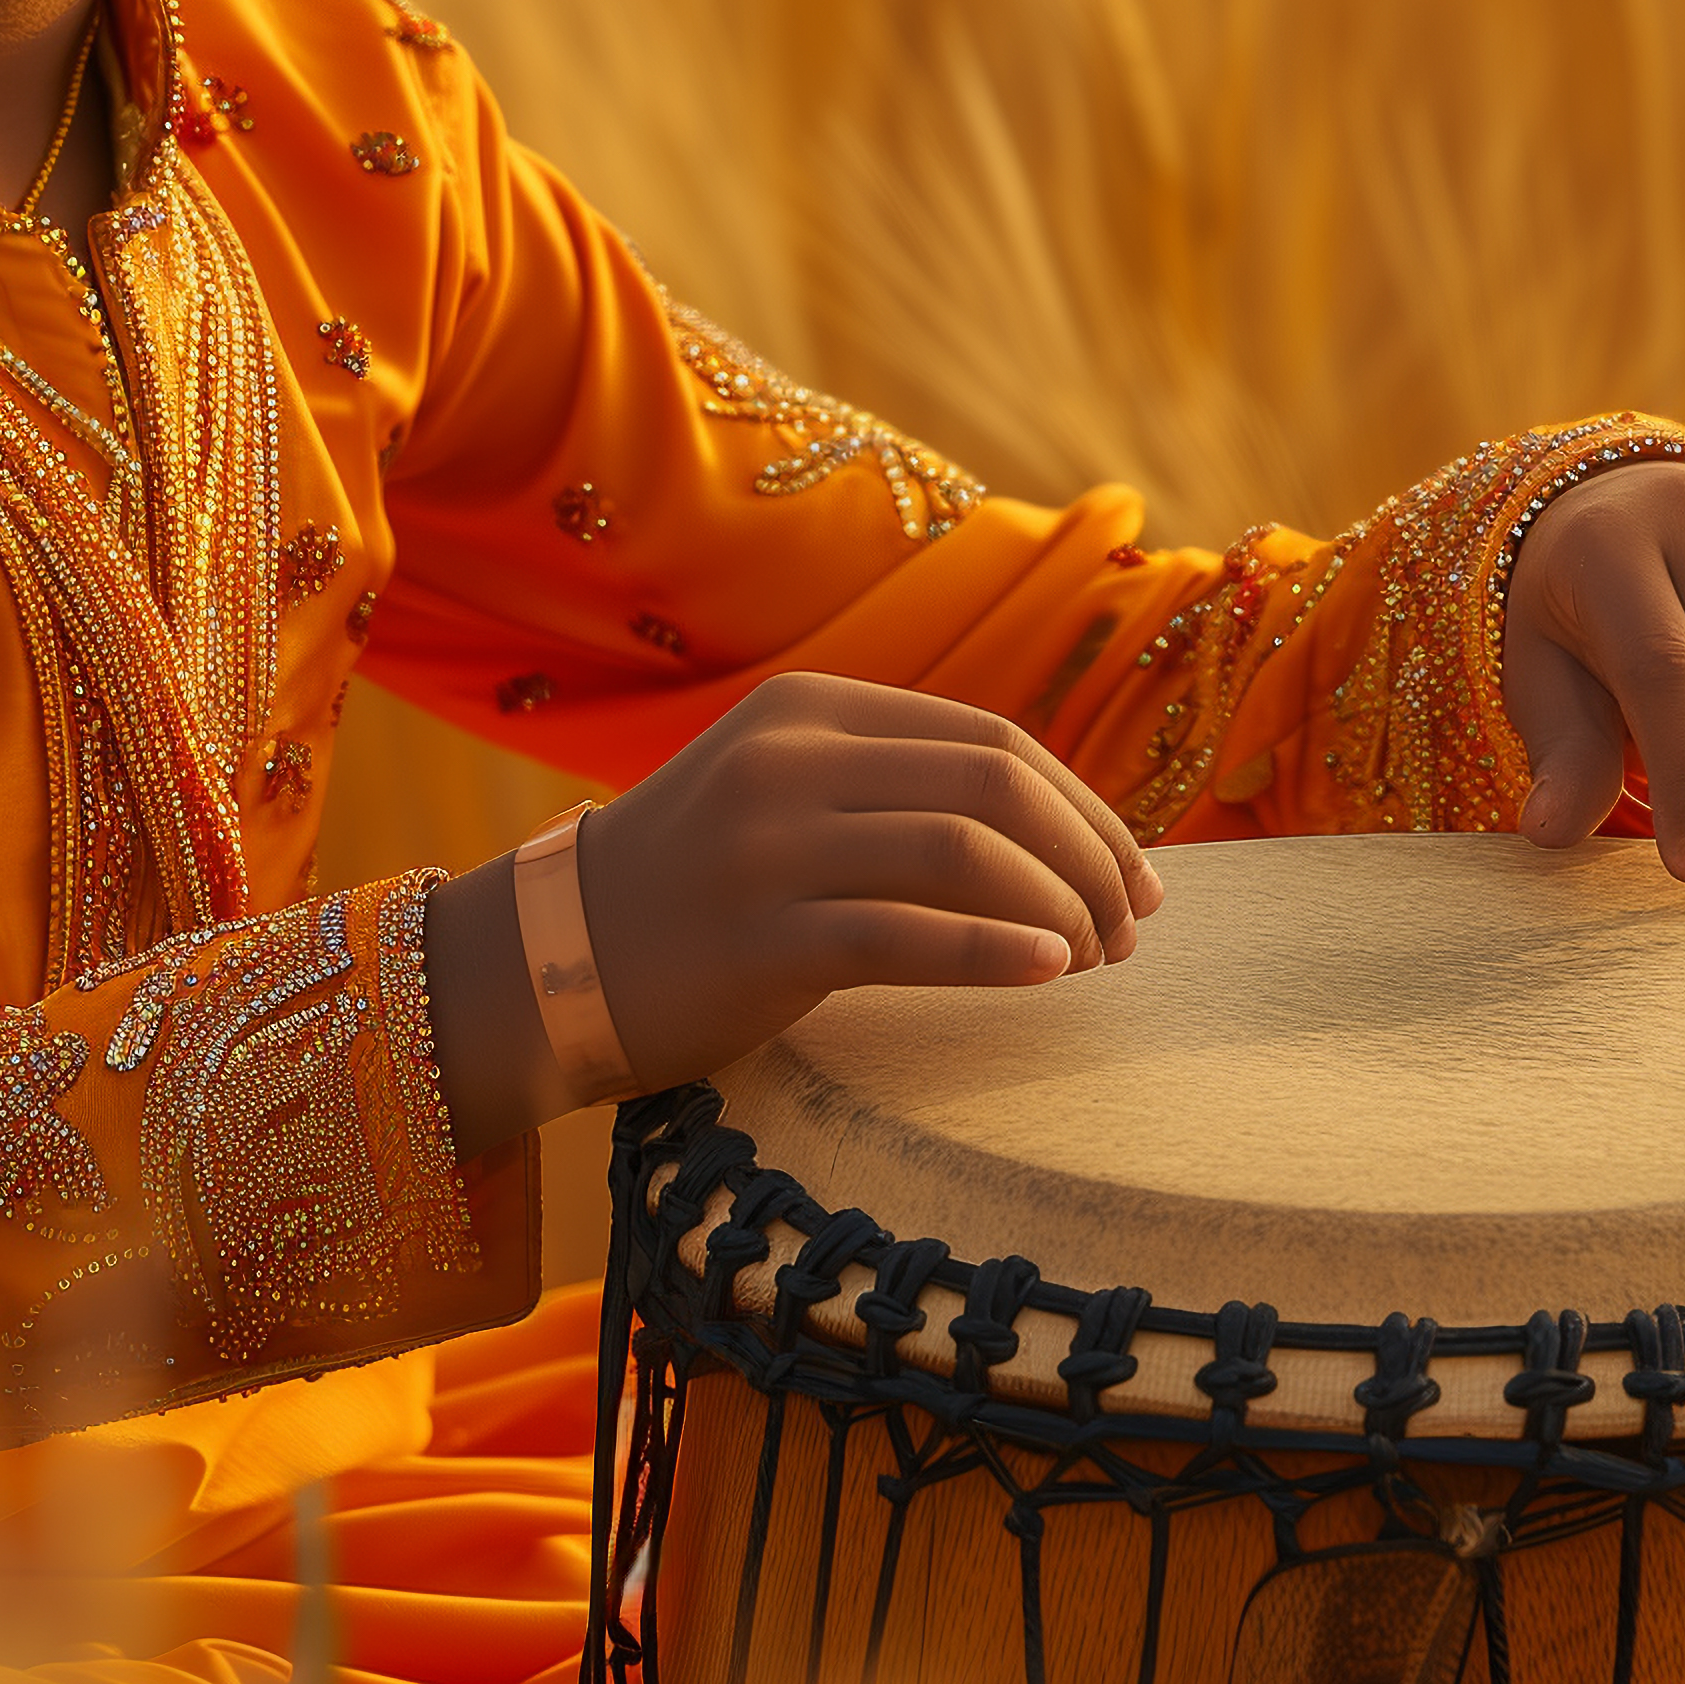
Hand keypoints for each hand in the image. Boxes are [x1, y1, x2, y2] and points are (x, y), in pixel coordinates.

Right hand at [420, 672, 1160, 1156]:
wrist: (550, 961)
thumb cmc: (696, 892)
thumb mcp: (785, 795)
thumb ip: (893, 787)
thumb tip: (1064, 830)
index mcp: (810, 710)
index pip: (991, 739)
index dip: (1083, 806)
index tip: (1134, 874)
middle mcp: (791, 762)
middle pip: (994, 785)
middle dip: (1087, 856)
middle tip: (1133, 926)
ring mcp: (769, 847)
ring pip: (964, 853)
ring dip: (1057, 907)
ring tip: (1097, 958)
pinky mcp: (758, 939)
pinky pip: (905, 936)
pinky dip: (994, 951)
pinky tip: (1048, 973)